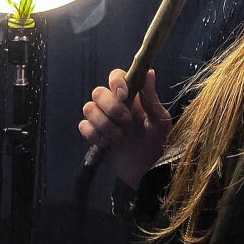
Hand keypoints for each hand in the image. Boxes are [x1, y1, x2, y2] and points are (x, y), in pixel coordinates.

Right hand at [79, 69, 171, 189]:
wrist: (149, 172)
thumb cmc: (159, 143)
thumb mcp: (160, 121)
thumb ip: (151, 98)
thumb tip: (149, 72)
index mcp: (131, 97)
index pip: (116, 77)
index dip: (115, 82)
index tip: (123, 94)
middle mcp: (115, 105)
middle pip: (98, 92)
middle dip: (111, 107)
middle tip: (126, 121)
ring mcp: (103, 120)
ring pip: (88, 108)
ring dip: (103, 122)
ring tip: (119, 136)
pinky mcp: (95, 136)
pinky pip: (84, 127)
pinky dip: (94, 134)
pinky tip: (108, 144)